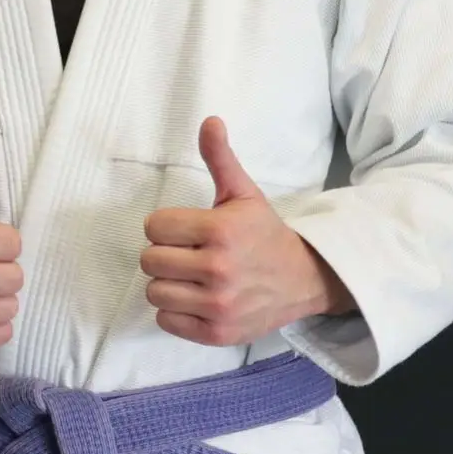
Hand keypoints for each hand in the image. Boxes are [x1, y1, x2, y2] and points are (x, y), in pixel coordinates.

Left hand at [140, 117, 352, 347]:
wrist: (303, 279)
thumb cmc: (264, 233)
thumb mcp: (244, 193)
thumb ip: (220, 158)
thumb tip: (209, 120)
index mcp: (220, 230)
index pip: (154, 226)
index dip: (166, 226)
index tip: (186, 230)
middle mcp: (218, 269)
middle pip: (150, 260)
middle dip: (165, 253)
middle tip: (188, 253)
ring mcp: (217, 305)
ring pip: (154, 291)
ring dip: (167, 283)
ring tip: (190, 276)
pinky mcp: (216, 333)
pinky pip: (166, 321)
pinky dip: (175, 311)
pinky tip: (195, 298)